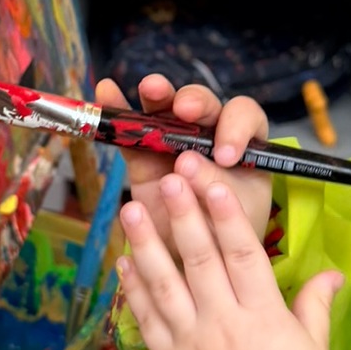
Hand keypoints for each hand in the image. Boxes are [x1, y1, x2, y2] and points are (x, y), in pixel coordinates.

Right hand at [95, 74, 273, 249]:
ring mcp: (175, 143)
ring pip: (167, 110)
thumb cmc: (227, 233)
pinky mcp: (144, 157)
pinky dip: (118, 110)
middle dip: (195, 102)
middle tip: (186, 110)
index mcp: (244, 144)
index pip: (244, 118)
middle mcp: (209, 135)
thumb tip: (185, 162)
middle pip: (204, 105)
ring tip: (151, 88)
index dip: (235, 128)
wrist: (194, 261)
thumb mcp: (232, 214)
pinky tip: (106, 91)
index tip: (225, 155)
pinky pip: (131, 131)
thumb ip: (214, 184)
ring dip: (159, 95)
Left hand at [118, 170, 342, 349]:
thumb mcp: (315, 348)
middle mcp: (224, 323)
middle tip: (171, 176)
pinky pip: (146, 319)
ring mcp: (191, 342)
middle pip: (199, 259)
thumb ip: (315, 304)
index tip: (215, 182)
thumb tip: (334, 271)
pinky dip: (132, 288)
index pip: (243, 254)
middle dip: (183, 214)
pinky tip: (122, 259)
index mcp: (264, 315)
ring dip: (146, 243)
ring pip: (164, 283)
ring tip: (132, 208)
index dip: (227, 216)